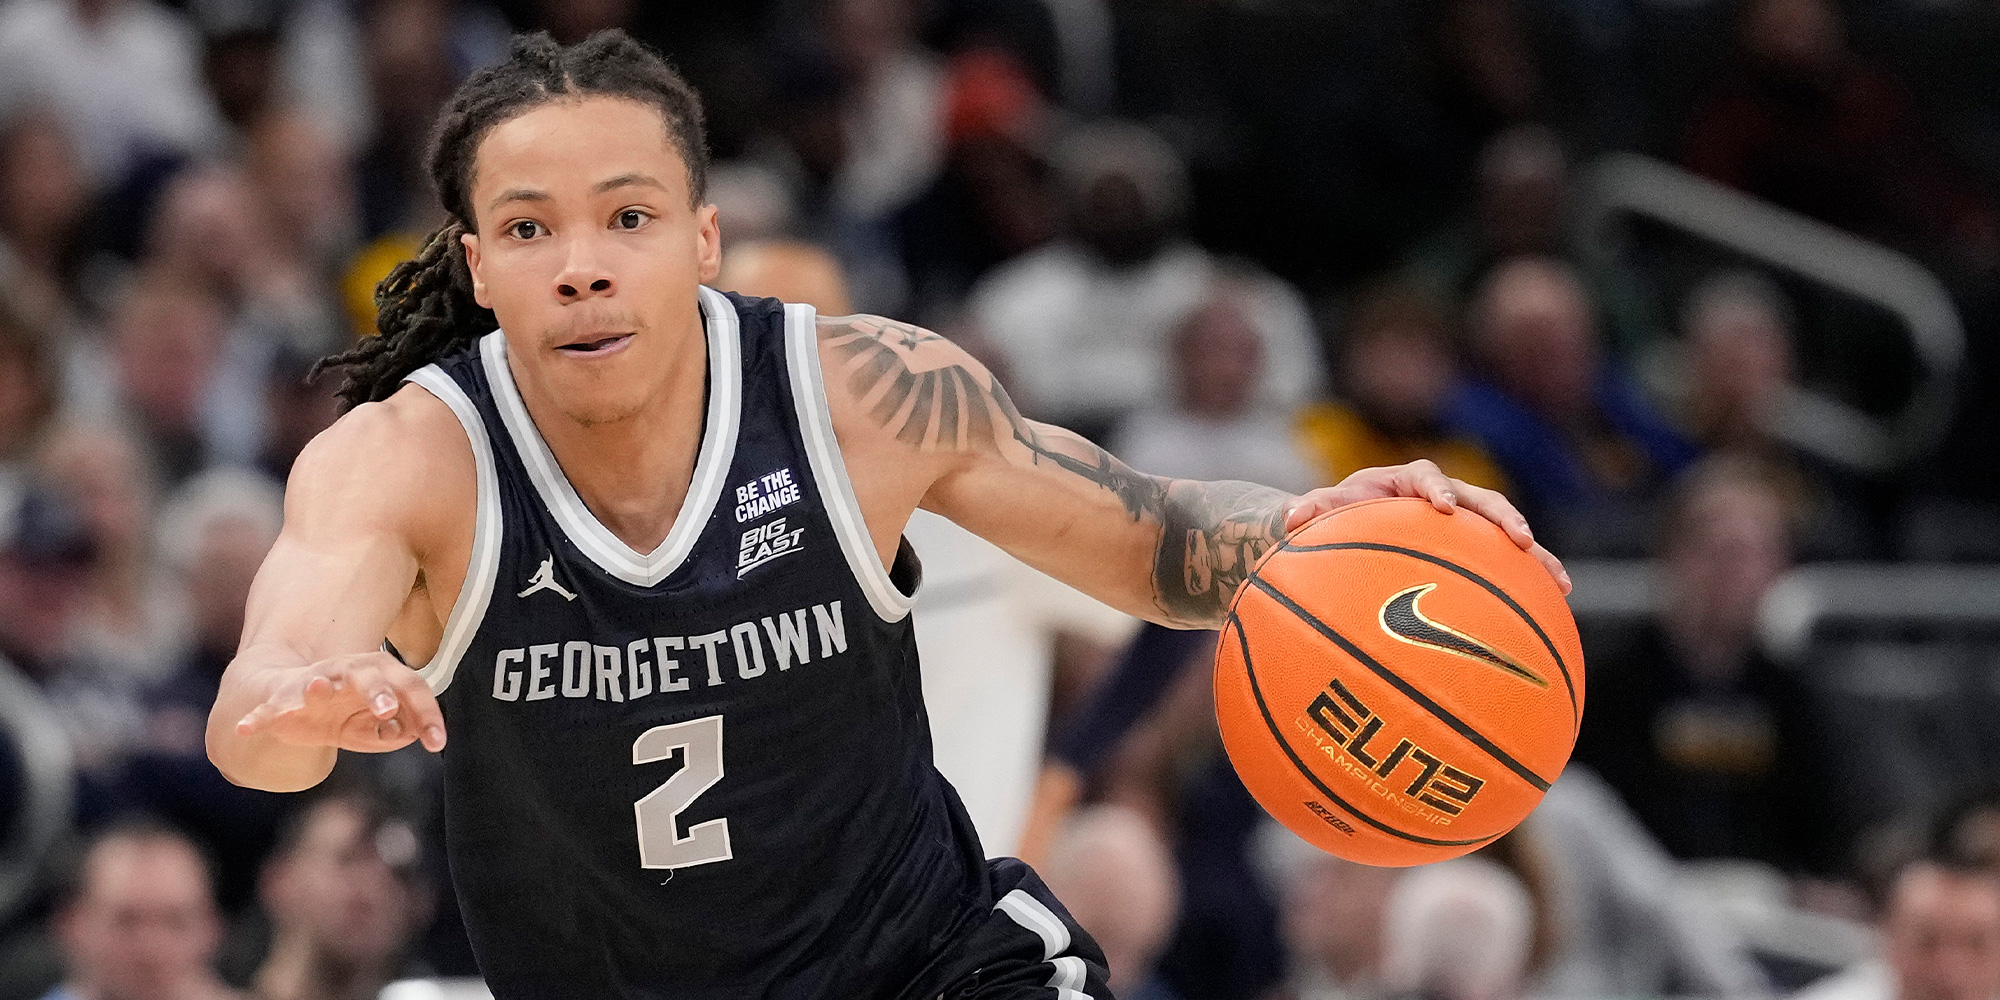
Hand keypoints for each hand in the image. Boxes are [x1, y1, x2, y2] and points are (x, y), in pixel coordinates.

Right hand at [236, 652, 446, 753]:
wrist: (293, 698)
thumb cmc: (345, 712)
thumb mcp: (373, 726)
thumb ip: (395, 731)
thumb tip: (410, 733)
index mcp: (379, 674)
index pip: (410, 687)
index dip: (426, 714)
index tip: (438, 744)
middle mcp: (348, 672)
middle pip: (368, 676)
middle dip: (378, 692)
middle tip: (387, 709)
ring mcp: (312, 683)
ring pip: (318, 680)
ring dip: (318, 686)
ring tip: (317, 688)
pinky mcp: (280, 699)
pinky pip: (268, 708)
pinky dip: (255, 718)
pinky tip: (244, 729)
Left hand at [1281, 460, 1569, 593]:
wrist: (1356, 524)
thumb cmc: (1338, 516)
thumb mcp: (1324, 511)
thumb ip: (1312, 509)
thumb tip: (1289, 517)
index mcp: (1407, 480)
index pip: (1426, 477)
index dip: (1435, 489)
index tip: (1440, 507)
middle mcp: (1443, 495)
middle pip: (1481, 500)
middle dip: (1501, 517)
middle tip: (1517, 538)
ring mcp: (1465, 522)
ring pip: (1504, 530)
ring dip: (1532, 552)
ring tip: (1558, 579)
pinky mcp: (1477, 548)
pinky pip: (1507, 562)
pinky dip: (1532, 577)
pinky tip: (1558, 600)